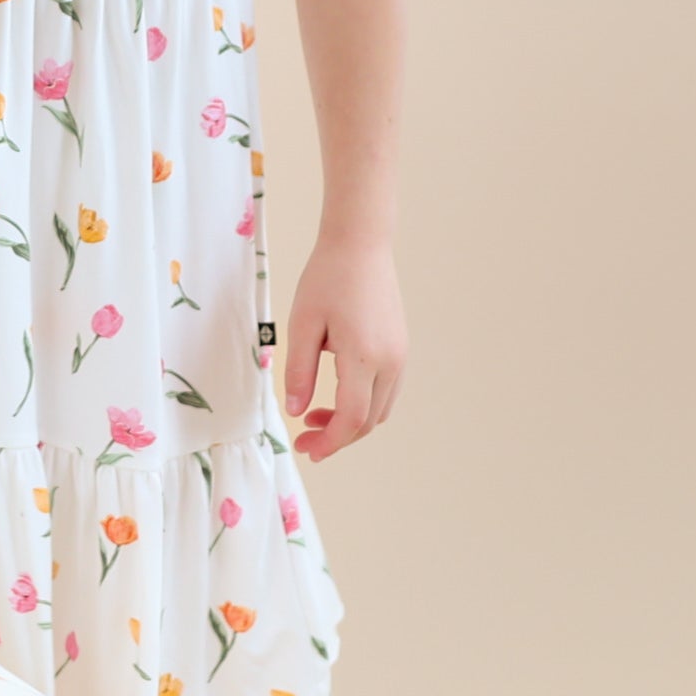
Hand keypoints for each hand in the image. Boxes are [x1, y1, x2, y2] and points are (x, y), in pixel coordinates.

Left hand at [279, 238, 404, 460]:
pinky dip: (363, 405)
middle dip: (337, 437)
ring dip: (350, 423)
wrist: (361, 245)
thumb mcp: (302, 324)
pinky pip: (386, 392)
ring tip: (314, 417)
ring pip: (380, 410)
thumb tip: (295, 411)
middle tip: (303, 439)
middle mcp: (391, 361)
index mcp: (365, 357)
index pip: (352, 418)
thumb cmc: (327, 278)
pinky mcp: (400, 348)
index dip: (330, 441)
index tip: (306, 450)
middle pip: (369, 421)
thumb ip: (299, 371)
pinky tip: (335, 397)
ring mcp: (400, 356)